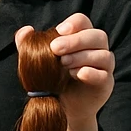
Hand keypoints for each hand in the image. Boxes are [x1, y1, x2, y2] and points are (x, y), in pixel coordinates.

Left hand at [16, 15, 114, 130]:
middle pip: (97, 35)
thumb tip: (25, 30)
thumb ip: (28, 46)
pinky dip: (91, 72)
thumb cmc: (52, 80)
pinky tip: (76, 74)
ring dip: (82, 56)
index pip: (84, 22)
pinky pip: (104, 74)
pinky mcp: (105, 83)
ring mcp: (104, 66)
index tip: (59, 31)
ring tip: (63, 64)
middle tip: (54, 49)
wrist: (61, 108)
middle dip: (75, 40)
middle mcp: (97, 49)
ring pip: (103, 54)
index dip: (74, 23)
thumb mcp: (38, 63)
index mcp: (81, 38)